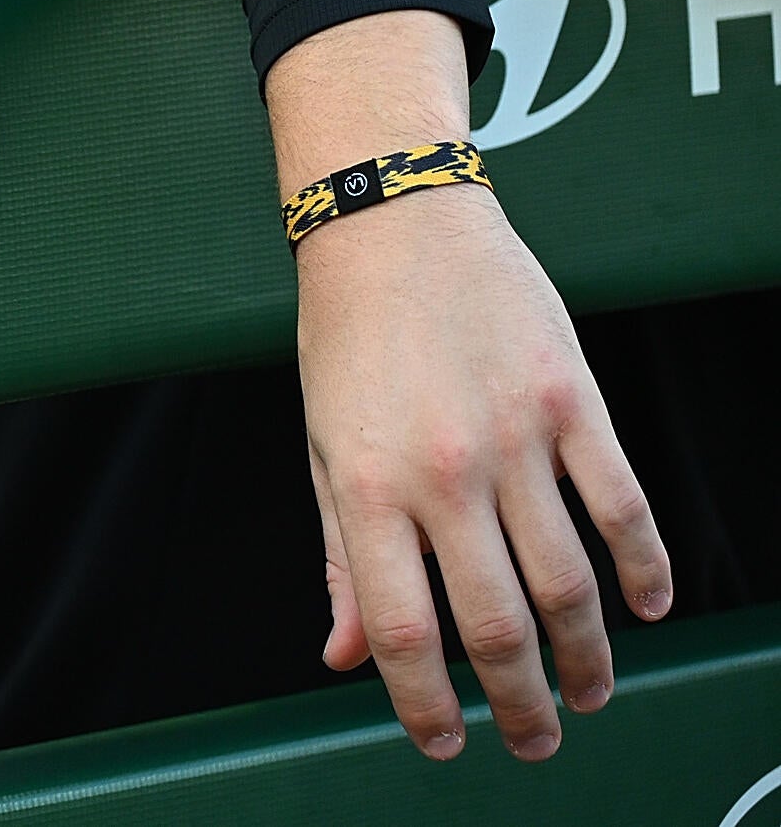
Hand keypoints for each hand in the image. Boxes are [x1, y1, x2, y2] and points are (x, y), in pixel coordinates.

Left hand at [270, 14, 671, 761]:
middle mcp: (441, 473)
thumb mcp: (320, 445)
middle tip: (538, 742)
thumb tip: (343, 657)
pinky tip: (646, 608)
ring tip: (588, 692)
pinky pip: (622, 508)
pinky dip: (645, 570)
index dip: (424, 705)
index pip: (400, 631)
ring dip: (587, 656)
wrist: (395, 222)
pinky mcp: (576, 404)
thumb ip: (338, 555)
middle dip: (520, 703)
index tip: (446, 744)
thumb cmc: (347, 338)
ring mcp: (515, 438)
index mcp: (363, 486)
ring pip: (570, 582)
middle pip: (496, 624)